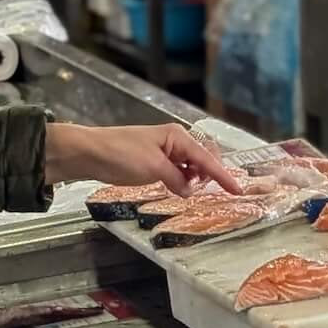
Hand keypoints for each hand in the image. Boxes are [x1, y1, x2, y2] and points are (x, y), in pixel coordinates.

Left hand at [43, 122, 243, 196]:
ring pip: (190, 166)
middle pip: (203, 159)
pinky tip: (177, 188)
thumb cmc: (120, 155)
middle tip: (207, 190)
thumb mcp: (153, 169)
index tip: (238, 189)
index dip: (223, 176)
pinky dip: (180, 180)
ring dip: (193, 179)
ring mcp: (163, 151)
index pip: (207, 159)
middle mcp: (174, 141)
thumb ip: (176, 180)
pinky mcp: (153, 161)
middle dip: (209, 174)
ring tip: (187, 190)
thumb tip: (189, 190)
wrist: (88, 153)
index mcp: (177, 137)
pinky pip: (176, 171)